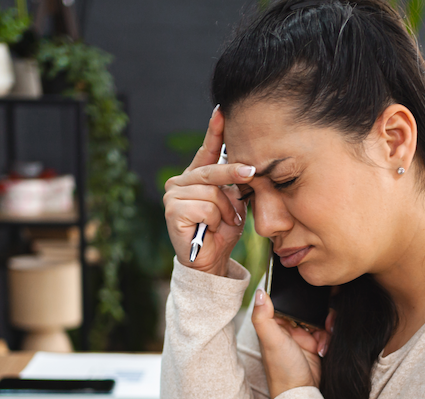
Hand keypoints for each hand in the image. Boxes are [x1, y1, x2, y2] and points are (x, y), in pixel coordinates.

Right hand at [163, 106, 255, 276]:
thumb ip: (235, 183)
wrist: (210, 261)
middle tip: (252, 173)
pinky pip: (205, 207)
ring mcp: (172, 196)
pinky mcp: (171, 211)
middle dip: (234, 174)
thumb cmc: (222, 231)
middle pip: (212, 171)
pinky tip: (209, 229)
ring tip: (223, 222)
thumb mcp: (234, 202)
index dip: (215, 131)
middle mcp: (178, 182)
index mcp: (194, 177)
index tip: (222, 111)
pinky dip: (214, 219)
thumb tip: (248, 164)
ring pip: (212, 192)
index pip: (206, 150)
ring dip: (225, 210)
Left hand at [251, 288, 332, 398]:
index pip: (283, 300)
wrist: (301, 394)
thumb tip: (260, 292)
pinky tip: (324, 346)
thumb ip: (263, 317)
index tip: (307, 291)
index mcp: (273, 324)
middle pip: (304, 307)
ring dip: (325, 323)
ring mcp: (302, 336)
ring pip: (318, 317)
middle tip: (323, 318)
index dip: (295, 295)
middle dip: (316, 309)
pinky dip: (329, 335)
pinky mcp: (316, 343)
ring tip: (327, 330)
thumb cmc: (282, 370)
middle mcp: (287, 328)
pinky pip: (326, 331)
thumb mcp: (271, 341)